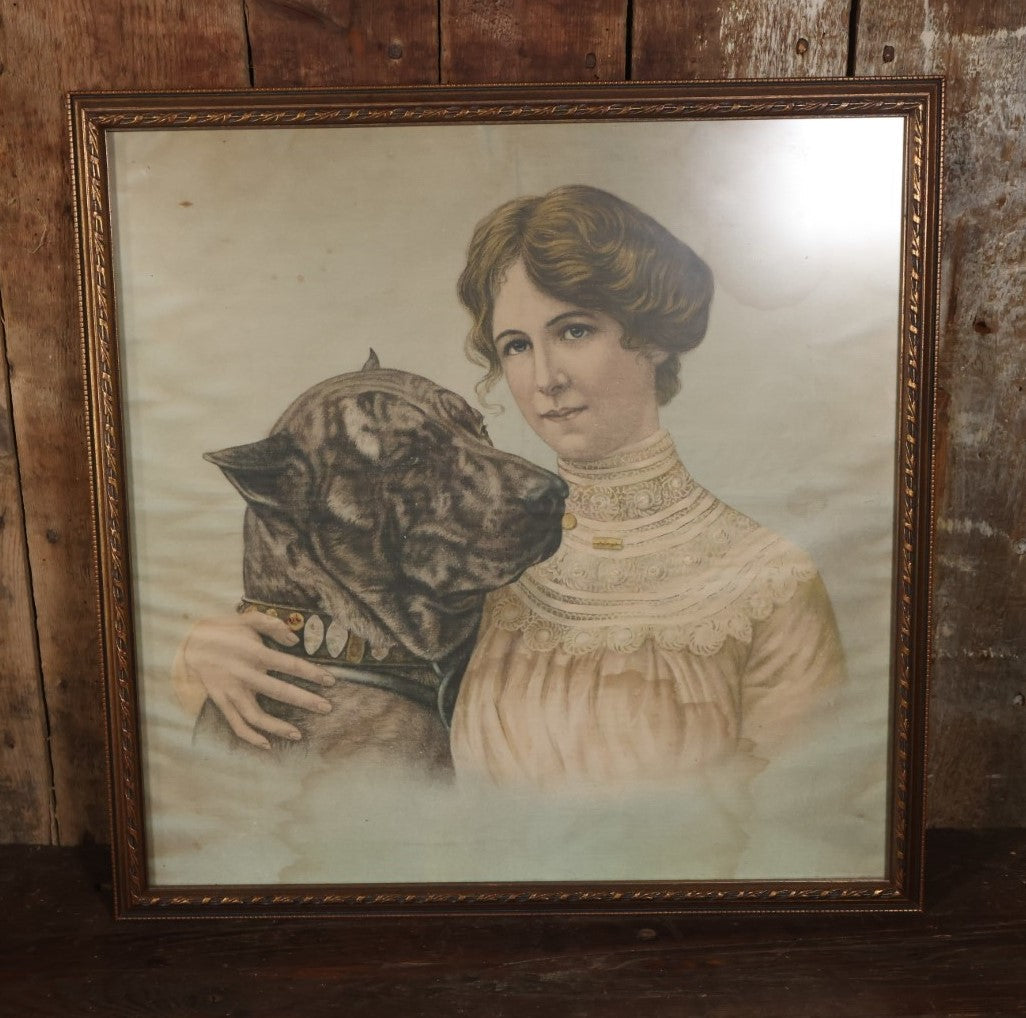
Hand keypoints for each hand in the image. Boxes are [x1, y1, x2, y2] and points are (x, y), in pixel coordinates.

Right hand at [182, 611, 335, 749]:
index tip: (331, 681)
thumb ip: (272, 625)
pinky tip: (267, 744)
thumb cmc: (225, 631)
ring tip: (298, 734)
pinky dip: (251, 737)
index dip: (312, 673)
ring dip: (278, 727)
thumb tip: (294, 639)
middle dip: (306, 701)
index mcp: (254, 653)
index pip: (290, 665)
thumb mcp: (248, 619)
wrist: (189, 644)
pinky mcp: (220, 702)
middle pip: (279, 691)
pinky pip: (236, 724)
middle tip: (327, 708)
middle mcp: (244, 674)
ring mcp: (231, 692)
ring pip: (256, 716)